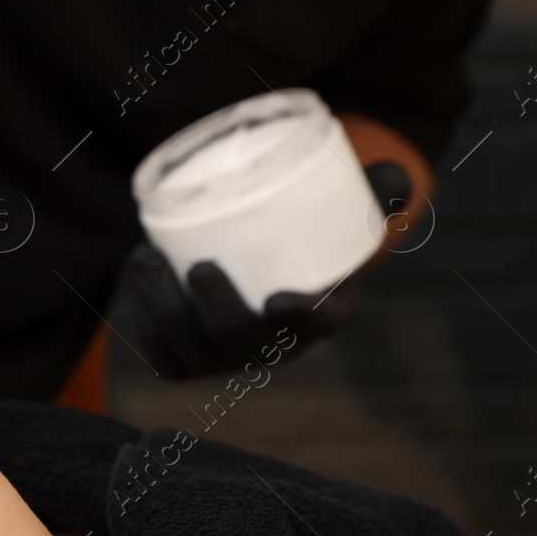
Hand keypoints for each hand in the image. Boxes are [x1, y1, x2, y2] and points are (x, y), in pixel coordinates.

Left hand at [127, 161, 410, 377]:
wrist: (241, 256)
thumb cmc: (299, 231)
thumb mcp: (338, 210)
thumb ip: (372, 191)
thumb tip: (395, 175)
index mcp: (318, 314)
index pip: (317, 326)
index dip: (300, 321)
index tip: (277, 301)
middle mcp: (271, 348)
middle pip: (243, 346)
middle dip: (220, 315)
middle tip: (201, 268)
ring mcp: (224, 360)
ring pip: (193, 354)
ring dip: (168, 313)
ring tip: (152, 264)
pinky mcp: (181, 360)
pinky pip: (161, 355)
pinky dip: (146, 320)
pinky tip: (140, 279)